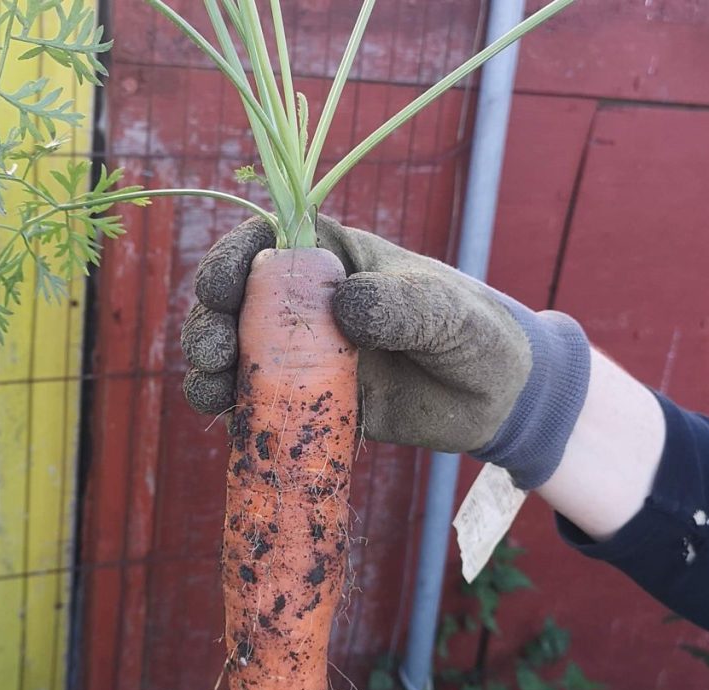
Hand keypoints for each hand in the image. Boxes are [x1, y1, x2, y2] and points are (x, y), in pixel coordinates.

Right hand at [182, 216, 589, 486]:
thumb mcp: (447, 311)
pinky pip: (262, 406)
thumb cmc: (477, 332)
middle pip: (236, 304)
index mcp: (336, 261)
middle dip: (210, 324)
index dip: (230, 262)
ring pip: (239, 356)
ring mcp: (307, 357)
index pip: (266, 247)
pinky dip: (238, 415)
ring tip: (213, 393)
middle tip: (214, 353)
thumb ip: (401, 304)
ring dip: (211, 372)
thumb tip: (344, 305)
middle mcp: (310, 306)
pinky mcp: (313, 403)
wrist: (498, 399)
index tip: (219, 291)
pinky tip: (235, 425)